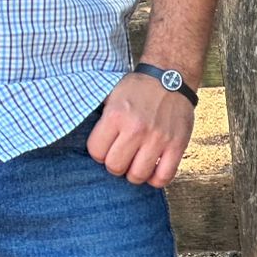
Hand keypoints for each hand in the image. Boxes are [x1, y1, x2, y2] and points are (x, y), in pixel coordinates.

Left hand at [86, 72, 193, 187]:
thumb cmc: (137, 88)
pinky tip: (152, 169)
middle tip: (119, 156)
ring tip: (135, 163)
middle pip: (115, 167)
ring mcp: (158, 139)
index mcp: (115, 115)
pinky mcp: (177, 146)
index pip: (96, 152)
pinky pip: (164, 177)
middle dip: (114, 164)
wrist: (171, 77)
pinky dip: (155, 179)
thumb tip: (79, 131)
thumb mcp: (110, 93)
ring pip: (138, 176)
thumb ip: (98, 115)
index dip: (98, 152)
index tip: (104, 147)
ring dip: (134, 174)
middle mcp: (136, 129)